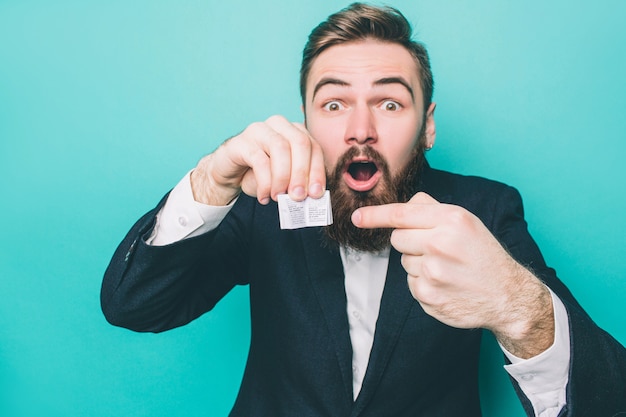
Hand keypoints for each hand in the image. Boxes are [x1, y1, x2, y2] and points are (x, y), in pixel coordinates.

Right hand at [191, 115, 325, 205]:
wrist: (231, 174)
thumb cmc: (261, 174)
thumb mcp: (285, 181)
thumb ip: (299, 184)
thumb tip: (313, 195)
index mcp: (296, 131)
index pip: (314, 147)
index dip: (317, 171)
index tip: (316, 194)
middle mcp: (279, 125)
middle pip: (300, 143)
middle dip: (302, 173)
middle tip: (298, 196)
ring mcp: (259, 130)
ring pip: (280, 147)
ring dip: (283, 177)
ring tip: (279, 197)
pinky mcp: (241, 141)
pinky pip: (259, 159)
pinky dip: (265, 182)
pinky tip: (264, 196)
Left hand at [351, 192, 553, 357]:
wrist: (507, 295)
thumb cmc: (483, 254)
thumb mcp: (466, 222)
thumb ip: (433, 210)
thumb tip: (406, 204)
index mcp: (451, 220)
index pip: (401, 214)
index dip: (375, 215)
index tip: (357, 217)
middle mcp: (440, 244)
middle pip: (397, 238)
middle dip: (410, 242)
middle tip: (436, 249)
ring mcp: (432, 272)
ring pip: (403, 262)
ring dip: (418, 263)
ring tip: (446, 268)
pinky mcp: (427, 296)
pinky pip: (410, 283)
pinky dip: (423, 283)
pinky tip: (445, 284)